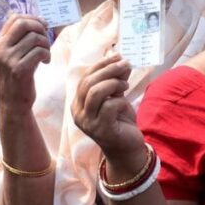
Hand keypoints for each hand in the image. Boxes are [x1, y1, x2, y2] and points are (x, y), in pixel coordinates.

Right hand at [0, 14, 50, 116]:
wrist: (12, 103)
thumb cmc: (16, 77)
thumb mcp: (12, 55)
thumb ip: (20, 39)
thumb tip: (39, 20)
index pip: (15, 18)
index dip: (32, 18)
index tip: (43, 26)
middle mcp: (1, 49)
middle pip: (24, 24)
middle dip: (40, 28)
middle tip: (46, 39)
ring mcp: (9, 59)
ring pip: (35, 38)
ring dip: (46, 44)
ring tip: (46, 54)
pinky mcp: (19, 69)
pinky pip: (39, 52)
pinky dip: (47, 55)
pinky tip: (45, 62)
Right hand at [71, 53, 144, 167]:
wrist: (127, 148)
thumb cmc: (119, 121)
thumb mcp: (116, 97)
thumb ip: (115, 80)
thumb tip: (120, 60)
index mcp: (78, 104)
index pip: (84, 78)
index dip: (100, 65)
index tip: (117, 56)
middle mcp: (78, 113)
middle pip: (89, 83)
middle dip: (109, 70)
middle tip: (125, 65)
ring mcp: (88, 123)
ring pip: (96, 93)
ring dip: (113, 83)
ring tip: (125, 84)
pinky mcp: (101, 130)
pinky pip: (109, 106)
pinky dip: (120, 100)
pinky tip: (125, 102)